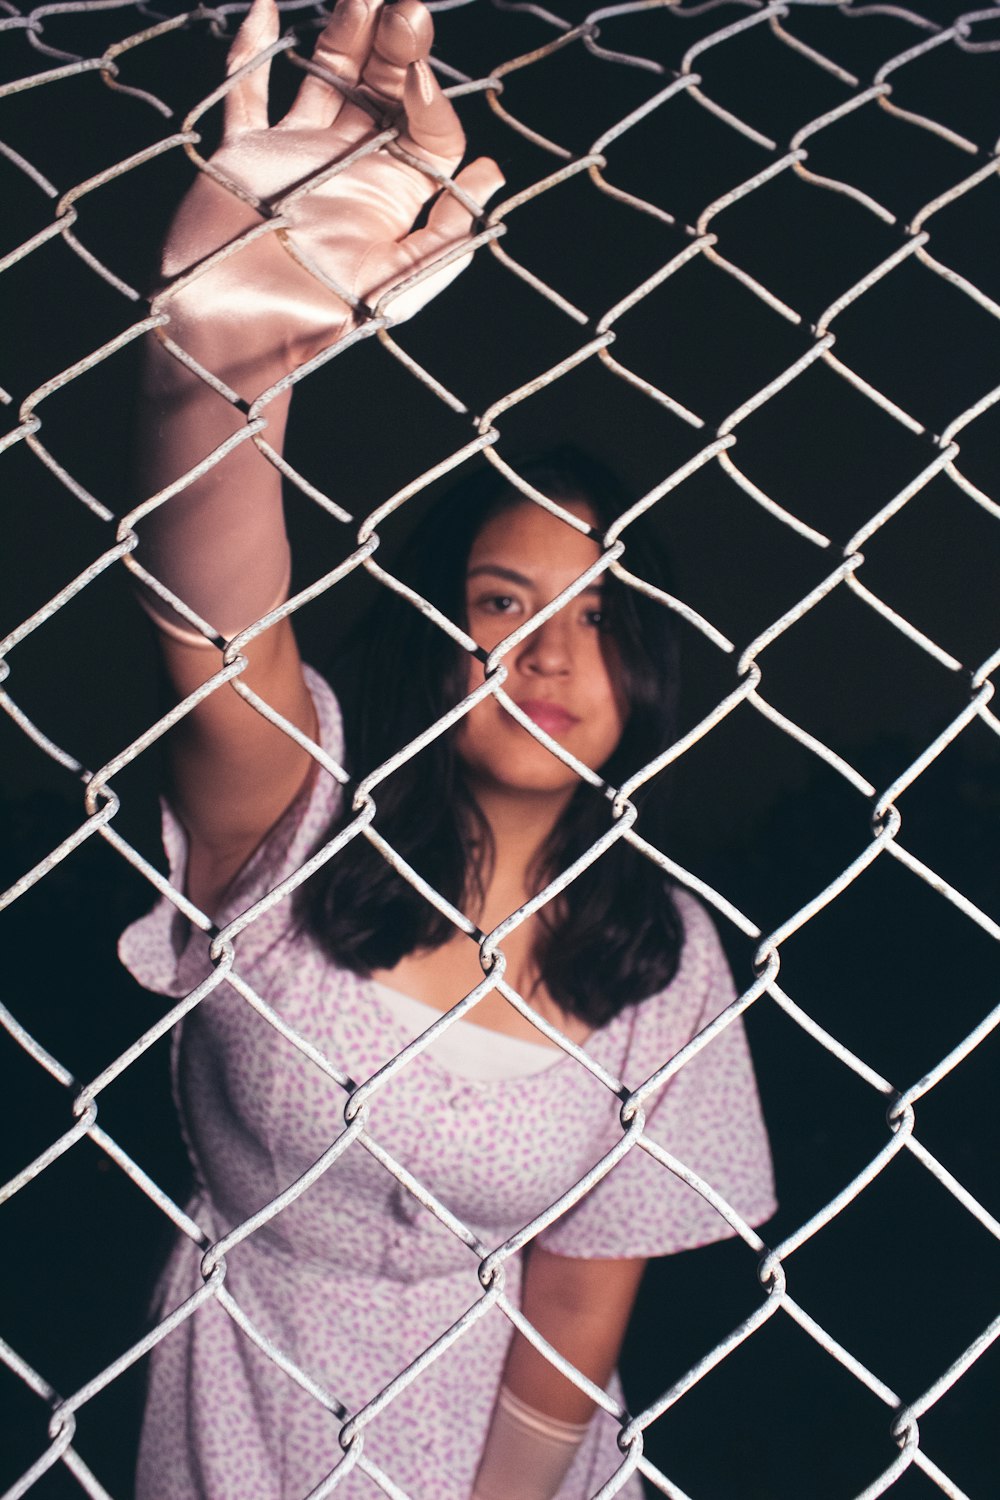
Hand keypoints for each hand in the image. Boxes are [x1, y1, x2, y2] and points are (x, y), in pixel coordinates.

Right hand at [153, 0, 501, 396]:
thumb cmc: (321, 320)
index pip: (427, 130)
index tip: (418, 82)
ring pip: (326, 76)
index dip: (429, 99)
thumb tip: (493, 173)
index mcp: (393, 196)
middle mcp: (350, 167)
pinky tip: (264, 9)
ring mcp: (297, 153)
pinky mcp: (246, 153)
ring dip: (343, 32)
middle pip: (381, 89)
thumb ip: (446, 233)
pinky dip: (252, 50)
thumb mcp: (399, 284)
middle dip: (395, 46)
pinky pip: (249, 91)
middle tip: (405, 9)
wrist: (237, 336)